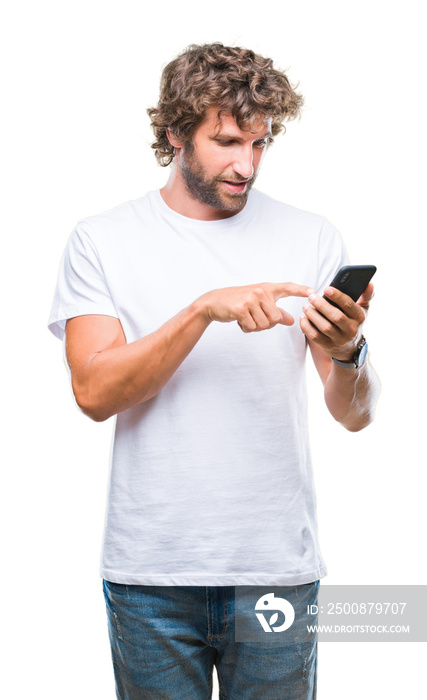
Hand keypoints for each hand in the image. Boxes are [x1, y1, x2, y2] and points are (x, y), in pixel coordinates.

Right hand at [198, 282, 315, 332]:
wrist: (213, 302)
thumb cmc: (238, 303)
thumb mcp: (258, 305)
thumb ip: (275, 312)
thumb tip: (291, 321)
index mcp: (267, 288)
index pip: (288, 287)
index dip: (301, 290)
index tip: (314, 292)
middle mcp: (261, 291)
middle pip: (275, 318)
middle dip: (265, 324)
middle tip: (253, 318)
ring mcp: (251, 299)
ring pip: (264, 325)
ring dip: (255, 327)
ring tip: (245, 318)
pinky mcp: (242, 308)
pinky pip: (252, 327)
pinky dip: (246, 328)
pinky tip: (239, 320)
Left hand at [300, 283, 373, 360]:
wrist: (349, 348)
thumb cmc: (353, 322)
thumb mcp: (362, 309)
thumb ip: (366, 295)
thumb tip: (369, 283)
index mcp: (359, 317)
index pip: (349, 305)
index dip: (337, 296)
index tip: (326, 288)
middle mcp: (351, 329)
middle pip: (336, 316)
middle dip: (322, 305)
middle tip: (311, 297)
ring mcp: (339, 339)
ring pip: (324, 327)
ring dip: (312, 315)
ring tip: (305, 306)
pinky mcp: (328, 346)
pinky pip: (315, 336)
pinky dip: (306, 326)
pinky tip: (303, 317)